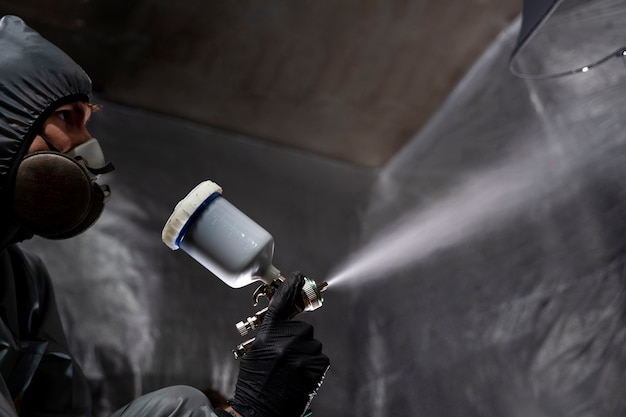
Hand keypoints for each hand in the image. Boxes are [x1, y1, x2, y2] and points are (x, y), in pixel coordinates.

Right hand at [229, 272, 329, 416]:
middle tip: (285, 360)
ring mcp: (303, 352)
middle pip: (303, 329)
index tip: (299, 276)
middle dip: (298, 341)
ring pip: (312, 345)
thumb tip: (288, 327)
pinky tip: (300, 378)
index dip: (291, 287)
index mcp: (268, 334)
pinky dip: (313, 367)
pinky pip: (320, 359)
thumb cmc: (255, 383)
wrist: (261, 411)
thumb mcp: (255, 352)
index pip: (281, 303)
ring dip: (305, 356)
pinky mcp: (316, 365)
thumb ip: (271, 335)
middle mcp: (286, 340)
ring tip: (291, 373)